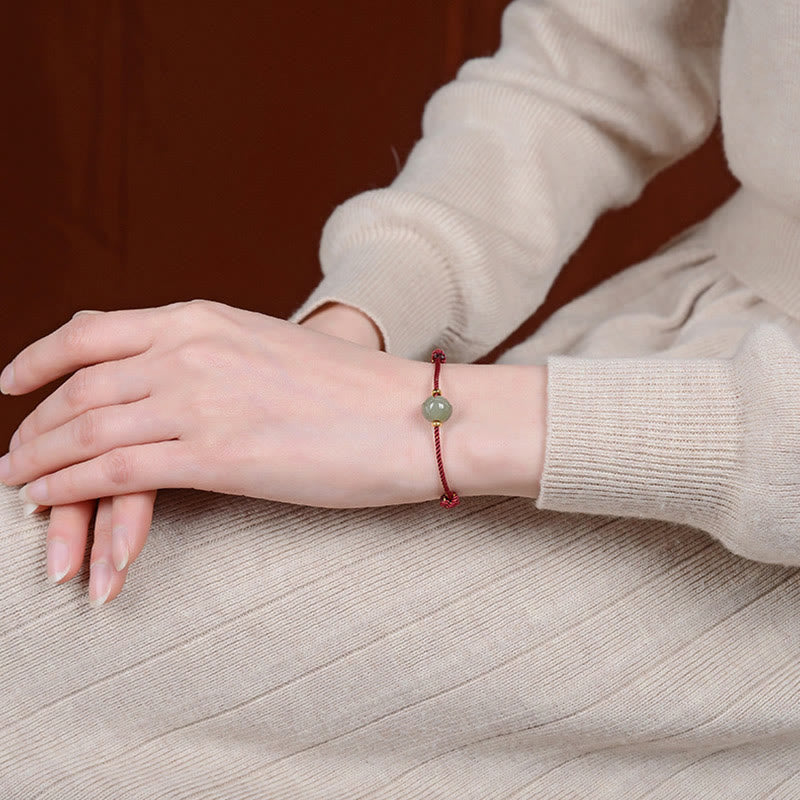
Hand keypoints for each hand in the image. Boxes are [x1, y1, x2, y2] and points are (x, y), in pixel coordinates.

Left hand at [0, 300, 425, 602]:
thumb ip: (212, 354)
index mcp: (202, 319)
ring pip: (85, 431)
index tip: (13, 383)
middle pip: (79, 388)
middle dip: (34, 427)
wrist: (406, 416)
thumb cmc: (352, 388)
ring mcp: (200, 401)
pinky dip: (69, 488)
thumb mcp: (268, 346)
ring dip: (39, 462)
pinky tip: (50, 502)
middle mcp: (189, 351)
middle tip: (14, 455)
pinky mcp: (215, 455)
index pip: (92, 333)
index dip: (39, 359)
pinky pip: (115, 471)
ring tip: (18, 485)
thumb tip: (173, 378)